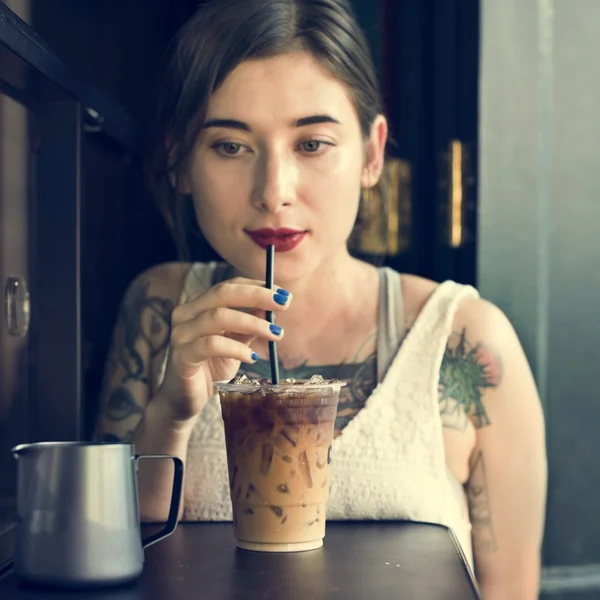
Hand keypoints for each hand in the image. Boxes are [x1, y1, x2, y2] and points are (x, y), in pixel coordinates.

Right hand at [156, 277, 290, 421]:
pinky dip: (236, 348)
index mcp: (199, 304)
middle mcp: (186, 313)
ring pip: (218, 316)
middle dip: (257, 296)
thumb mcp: (236, 343)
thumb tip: (272, 307)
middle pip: (223, 293)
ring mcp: (181, 333)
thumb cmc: (212, 367)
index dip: (257, 286)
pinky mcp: (181, 355)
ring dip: (252, 323)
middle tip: (284, 304)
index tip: (283, 293)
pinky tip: (253, 357)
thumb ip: (250, 326)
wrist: (186, 400)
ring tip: (276, 334)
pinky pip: (211, 345)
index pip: (229, 286)